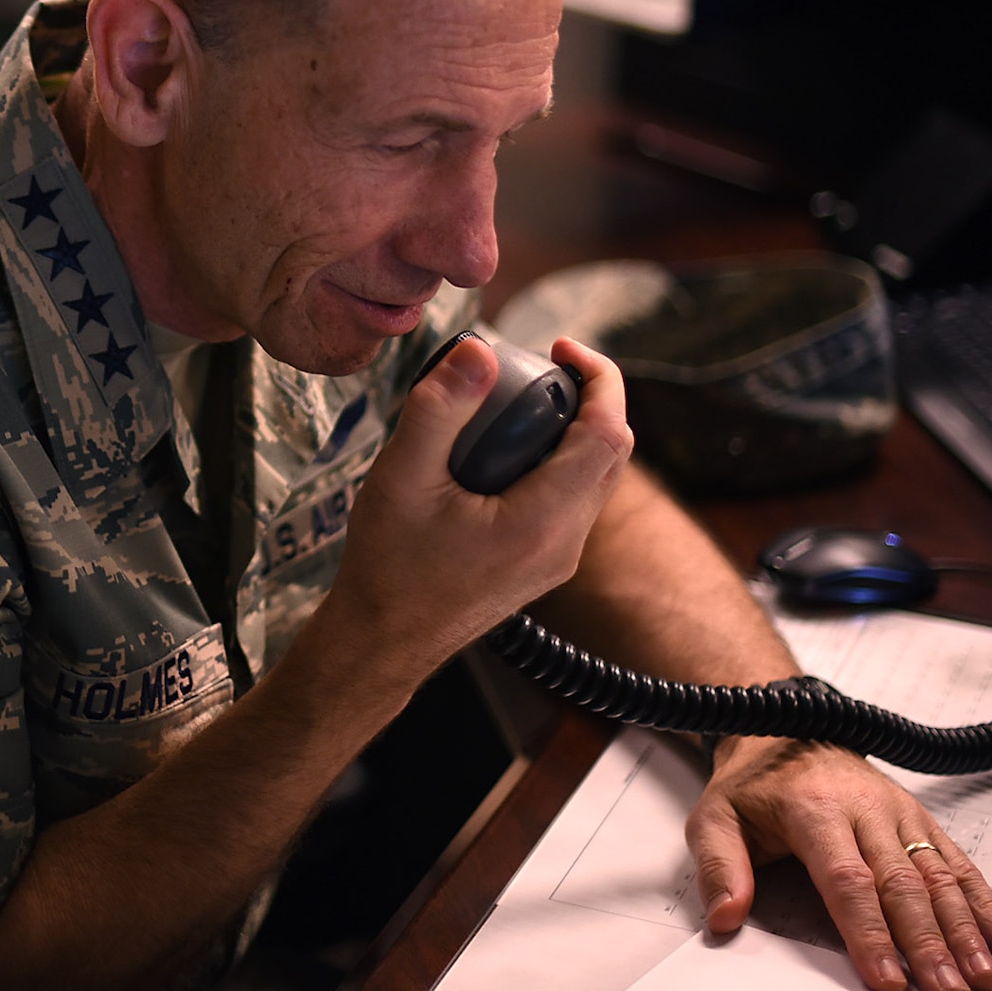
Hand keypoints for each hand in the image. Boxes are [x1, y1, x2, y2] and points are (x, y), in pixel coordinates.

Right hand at [330, 336, 632, 671]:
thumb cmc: (387, 567)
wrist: (382, 643)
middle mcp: (565, 543)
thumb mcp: (401, 477)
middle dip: (587, 398)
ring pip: (592, 478)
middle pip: (610, 453)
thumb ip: (440, 409)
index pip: (608, 434)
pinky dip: (552, 462)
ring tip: (515, 403)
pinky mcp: (542, 565)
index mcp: (544, 522)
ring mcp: (557, 559)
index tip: (559, 347)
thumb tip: (481, 351)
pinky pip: (569, 500)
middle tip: (539, 366)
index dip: (599, 377)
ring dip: (570, 430)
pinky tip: (499, 452)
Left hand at [688, 738, 991, 990]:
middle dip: (928, 943)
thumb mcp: (715, 817)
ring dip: (964, 929)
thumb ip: (720, 868)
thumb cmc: (752, 786)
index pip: (847, 879)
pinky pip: (957, 862)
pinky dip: (985, 901)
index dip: (869, 931)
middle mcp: (865, 808)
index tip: (885, 979)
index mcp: (814, 809)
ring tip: (983, 976)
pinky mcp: (920, 817)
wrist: (785, 729)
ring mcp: (898, 812)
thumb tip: (725, 919)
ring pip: (937, 875)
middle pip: (902, 884)